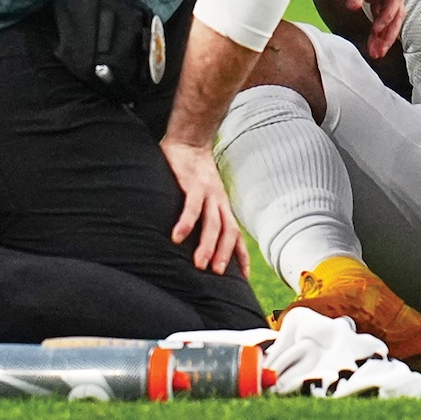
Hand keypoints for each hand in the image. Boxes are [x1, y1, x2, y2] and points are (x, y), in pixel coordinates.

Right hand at [161, 139, 249, 276]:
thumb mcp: (203, 196)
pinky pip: (191, 206)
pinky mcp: (192, 183)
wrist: (189, 140)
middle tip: (217, 276)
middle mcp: (219, 202)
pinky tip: (178, 238)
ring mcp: (208, 193)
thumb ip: (201, 215)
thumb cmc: (192, 173)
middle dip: (224, 255)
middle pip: (228, 232)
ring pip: (212, 223)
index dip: (240, 256)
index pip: (236, 235)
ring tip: (199, 264)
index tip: (242, 279)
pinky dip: (186, 223)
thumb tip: (192, 240)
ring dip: (207, 244)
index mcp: (222, 207)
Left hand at [309, 0, 402, 58]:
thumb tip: (354, 7)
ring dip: (383, 33)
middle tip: (377, 52)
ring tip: (374, 52)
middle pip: (395, 10)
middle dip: (388, 32)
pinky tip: (371, 39)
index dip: (389, 17)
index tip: (377, 31)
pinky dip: (376, 25)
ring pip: (388, 13)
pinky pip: (379, 11)